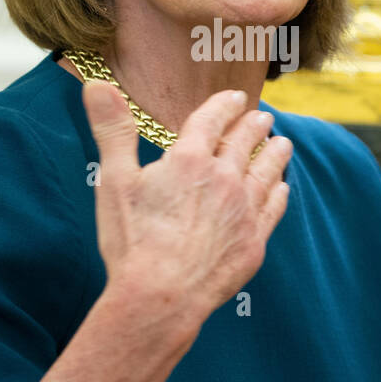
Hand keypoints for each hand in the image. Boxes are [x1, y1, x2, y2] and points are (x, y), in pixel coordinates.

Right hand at [81, 80, 292, 328]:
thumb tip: (98, 84)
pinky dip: (279, 193)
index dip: (224, 105)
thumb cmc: (132, 241)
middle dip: (254, 126)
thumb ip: (112, 130)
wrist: (161, 296)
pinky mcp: (254, 241)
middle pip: (244, 142)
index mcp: (189, 160)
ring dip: (275, 154)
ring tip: (282, 143)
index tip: (235, 97)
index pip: (212, 120)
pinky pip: (273, 208)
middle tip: (262, 117)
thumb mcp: (114, 180)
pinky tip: (282, 187)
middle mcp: (224, 178)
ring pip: (267, 171)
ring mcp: (244, 210)